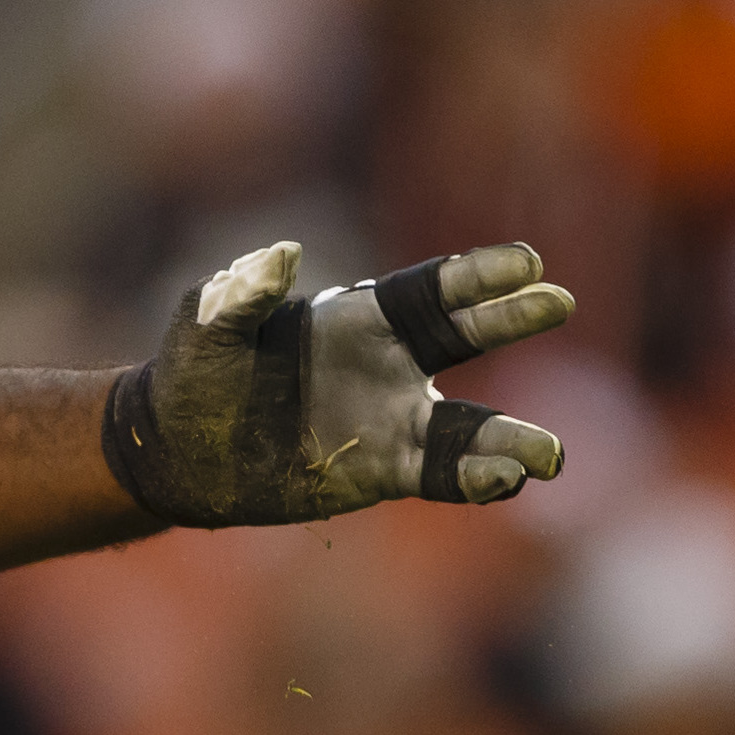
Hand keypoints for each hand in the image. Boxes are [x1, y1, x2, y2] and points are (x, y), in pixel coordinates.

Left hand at [102, 241, 571, 526]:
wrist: (177, 452)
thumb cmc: (192, 378)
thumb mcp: (206, 330)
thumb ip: (241, 295)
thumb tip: (281, 254)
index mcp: (354, 320)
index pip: (427, 291)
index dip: (475, 276)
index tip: (526, 262)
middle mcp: (387, 365)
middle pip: (463, 338)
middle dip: (509, 319)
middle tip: (557, 301)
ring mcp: (392, 420)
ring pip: (469, 426)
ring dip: (511, 438)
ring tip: (550, 455)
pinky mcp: (382, 471)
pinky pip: (442, 475)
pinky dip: (475, 479)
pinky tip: (504, 481)